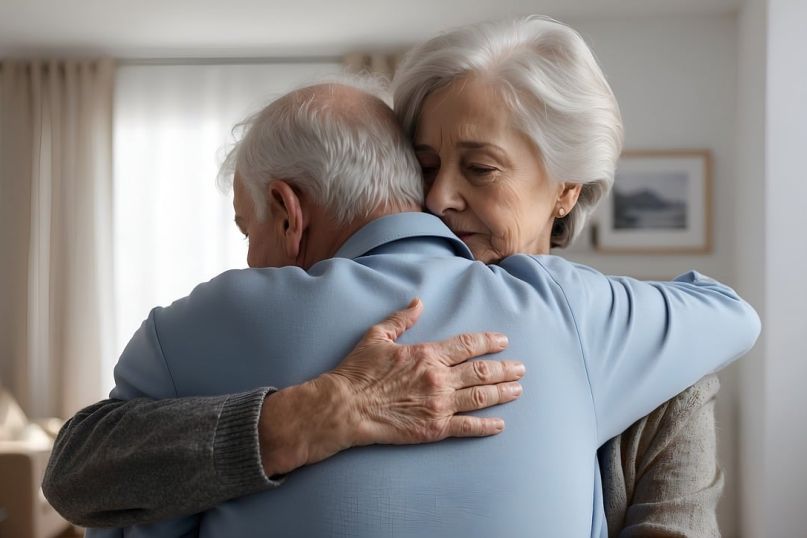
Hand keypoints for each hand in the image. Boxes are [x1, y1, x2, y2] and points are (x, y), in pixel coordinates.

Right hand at [259, 298, 523, 475]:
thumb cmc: (358, 371)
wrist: (346, 406)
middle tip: (520, 367)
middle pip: (481, 371)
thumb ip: (401, 319)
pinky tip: (500, 424)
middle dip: (505, 368)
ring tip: (518, 389)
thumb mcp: (377, 336)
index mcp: (427, 354)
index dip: (488, 342)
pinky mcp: (435, 428)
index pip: (467, 345)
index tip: (502, 341)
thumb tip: (417, 302)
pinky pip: (468, 427)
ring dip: (502, 393)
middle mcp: (439, 378)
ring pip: (481, 397)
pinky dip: (487, 426)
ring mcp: (439, 404)